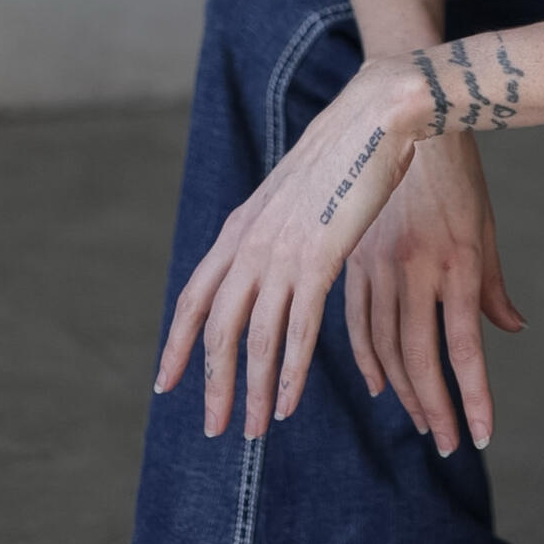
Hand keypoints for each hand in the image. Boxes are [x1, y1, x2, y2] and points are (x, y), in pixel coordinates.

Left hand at [152, 54, 422, 438]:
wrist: (377, 115)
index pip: (195, 296)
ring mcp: (281, 252)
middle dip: (213, 384)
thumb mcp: (294, 190)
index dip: (179, 342)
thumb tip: (275, 248)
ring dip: (252, 390)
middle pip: (218, 330)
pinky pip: (296, 331)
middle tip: (213, 427)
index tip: (166, 382)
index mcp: (242, 226)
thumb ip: (277, 225)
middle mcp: (250, 243)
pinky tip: (287, 402)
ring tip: (254, 429)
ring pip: (254, 340)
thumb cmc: (347, 149)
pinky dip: (288, 373)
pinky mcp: (317, 259)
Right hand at [344, 129, 527, 454]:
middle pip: (421, 359)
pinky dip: (368, 359)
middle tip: (447, 442)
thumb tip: (513, 330)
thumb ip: (494, 286)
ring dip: (405, 392)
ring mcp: (380, 266)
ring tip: (424, 421)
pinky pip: (356, 323)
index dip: (472, 398)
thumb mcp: (483, 226)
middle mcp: (417, 270)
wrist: (408, 119)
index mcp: (457, 262)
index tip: (478, 436)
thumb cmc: (456, 173)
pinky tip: (381, 384)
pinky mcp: (353, 258)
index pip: (464, 349)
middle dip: (435, 409)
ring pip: (387, 348)